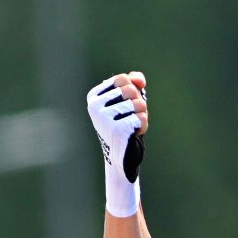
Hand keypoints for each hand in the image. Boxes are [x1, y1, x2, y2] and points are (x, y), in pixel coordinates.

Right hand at [86, 72, 148, 216]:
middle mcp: (94, 106)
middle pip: (130, 89)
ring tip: (132, 126)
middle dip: (139, 103)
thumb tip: (139, 78)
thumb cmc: (124, 129)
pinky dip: (143, 126)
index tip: (127, 105)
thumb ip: (134, 86)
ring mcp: (104, 118)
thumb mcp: (128, 104)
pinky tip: (134, 134)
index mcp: (94, 97)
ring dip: (142, 116)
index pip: (122, 79)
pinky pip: (141, 118)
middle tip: (133, 117)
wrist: (121, 158)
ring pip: (138, 104)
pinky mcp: (116, 130)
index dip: (134, 90)